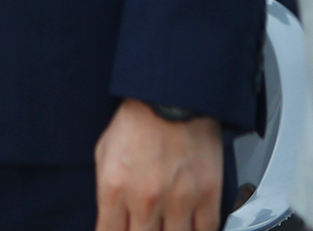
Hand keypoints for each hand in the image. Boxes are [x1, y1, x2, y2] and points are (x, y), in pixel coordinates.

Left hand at [94, 99, 222, 230]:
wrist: (171, 94)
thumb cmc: (137, 119)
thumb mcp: (104, 152)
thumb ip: (106, 191)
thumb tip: (110, 218)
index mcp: (115, 188)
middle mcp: (145, 199)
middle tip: (146, 226)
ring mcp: (178, 200)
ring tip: (166, 225)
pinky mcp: (207, 194)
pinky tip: (190, 227)